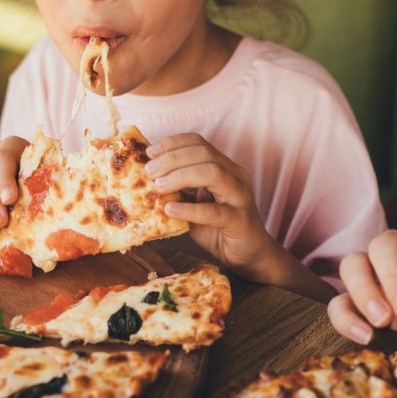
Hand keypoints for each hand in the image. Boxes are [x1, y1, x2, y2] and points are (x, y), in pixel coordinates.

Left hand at [145, 134, 279, 277]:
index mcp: (225, 167)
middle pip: (204, 153)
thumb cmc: (219, 229)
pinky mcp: (240, 220)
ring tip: (159, 187)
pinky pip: (214, 211)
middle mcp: (235, 176)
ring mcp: (240, 196)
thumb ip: (179, 190)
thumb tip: (147, 179)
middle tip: (149, 171)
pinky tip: (170, 210)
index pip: (199, 142)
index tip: (149, 152)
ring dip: (181, 176)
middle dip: (172, 158)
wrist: (250, 255)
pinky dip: (190, 209)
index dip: (172, 143)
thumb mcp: (195, 204)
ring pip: (213, 173)